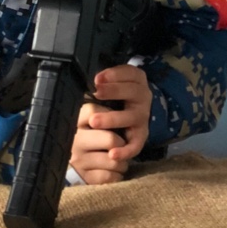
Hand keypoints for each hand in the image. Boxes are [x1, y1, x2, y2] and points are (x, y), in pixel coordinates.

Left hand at [68, 64, 151, 185]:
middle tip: (95, 93)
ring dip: (112, 118)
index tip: (97, 78)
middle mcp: (142, 98)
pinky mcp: (141, 136)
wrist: (132, 112)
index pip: (130, 73)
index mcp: (136, 81)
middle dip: (113, 91)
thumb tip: (84, 79)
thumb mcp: (112, 83)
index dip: (114, 74)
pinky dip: (125, 150)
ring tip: (94, 121)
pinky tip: (112, 154)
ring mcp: (142, 117)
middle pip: (132, 91)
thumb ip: (102, 80)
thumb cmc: (116, 94)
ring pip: (131, 117)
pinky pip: (136, 145)